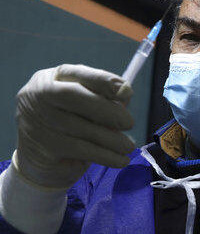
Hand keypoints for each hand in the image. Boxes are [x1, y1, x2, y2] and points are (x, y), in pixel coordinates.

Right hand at [14, 65, 133, 189]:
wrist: (40, 159)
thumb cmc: (70, 126)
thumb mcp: (85, 107)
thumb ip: (104, 98)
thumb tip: (125, 93)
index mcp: (51, 79)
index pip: (75, 73)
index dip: (101, 79)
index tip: (125, 90)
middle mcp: (39, 96)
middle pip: (73, 96)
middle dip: (107, 109)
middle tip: (129, 123)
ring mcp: (38, 121)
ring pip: (80, 127)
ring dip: (112, 139)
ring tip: (128, 146)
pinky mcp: (44, 147)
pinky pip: (82, 150)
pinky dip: (107, 156)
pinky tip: (121, 160)